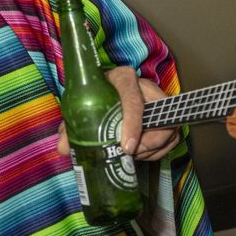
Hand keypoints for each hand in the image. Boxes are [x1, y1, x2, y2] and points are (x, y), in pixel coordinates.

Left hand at [55, 70, 180, 161]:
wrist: (104, 93)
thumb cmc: (92, 98)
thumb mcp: (79, 109)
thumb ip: (71, 127)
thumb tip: (65, 148)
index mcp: (122, 79)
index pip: (133, 99)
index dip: (133, 124)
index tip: (127, 147)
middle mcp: (145, 87)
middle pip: (159, 117)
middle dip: (146, 144)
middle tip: (129, 155)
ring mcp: (158, 101)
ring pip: (168, 130)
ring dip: (150, 150)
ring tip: (131, 157)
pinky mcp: (164, 116)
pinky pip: (170, 139)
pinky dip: (156, 152)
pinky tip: (139, 154)